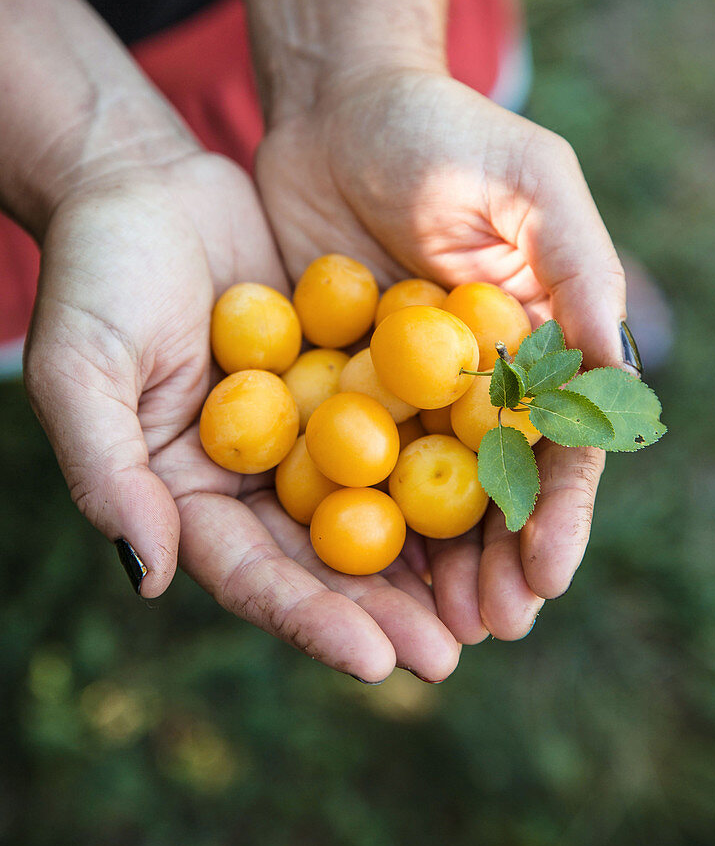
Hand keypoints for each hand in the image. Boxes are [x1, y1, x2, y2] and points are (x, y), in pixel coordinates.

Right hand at [24, 138, 458, 682]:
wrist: (148, 184)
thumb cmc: (97, 270)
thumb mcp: (82, 368)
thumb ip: (108, 472)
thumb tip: (151, 576)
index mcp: (189, 493)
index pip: (251, 574)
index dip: (311, 620)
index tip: (377, 661)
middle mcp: (254, 475)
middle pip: (325, 560)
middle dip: (387, 610)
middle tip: (453, 654)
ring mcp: (306, 427)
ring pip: (376, 504)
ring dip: (433, 557)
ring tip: (495, 600)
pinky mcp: (348, 375)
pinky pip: (403, 422)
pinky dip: (448, 455)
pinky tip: (502, 486)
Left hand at [256, 65, 629, 641]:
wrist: (335, 108)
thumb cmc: (441, 128)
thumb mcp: (525, 178)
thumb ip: (576, 264)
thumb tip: (619, 366)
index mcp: (537, 341)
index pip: (560, 442)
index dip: (559, 512)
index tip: (546, 574)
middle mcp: (478, 379)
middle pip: (497, 488)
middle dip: (499, 562)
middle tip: (487, 630)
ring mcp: (407, 390)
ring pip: (428, 495)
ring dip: (436, 566)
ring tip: (431, 633)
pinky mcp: (339, 384)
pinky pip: (348, 463)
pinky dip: (356, 520)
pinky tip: (348, 573)